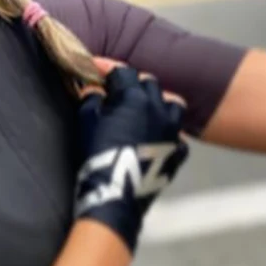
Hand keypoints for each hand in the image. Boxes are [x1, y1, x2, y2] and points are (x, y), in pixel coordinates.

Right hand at [74, 61, 188, 252]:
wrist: (116, 195)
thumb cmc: (98, 156)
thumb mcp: (86, 121)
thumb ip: (90, 98)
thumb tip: (94, 90)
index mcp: (134, 97)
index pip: (122, 72)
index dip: (108, 70)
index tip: (96, 71)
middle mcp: (158, 108)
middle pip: (149, 83)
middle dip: (133, 85)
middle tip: (118, 95)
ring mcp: (173, 130)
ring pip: (172, 104)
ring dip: (158, 103)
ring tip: (144, 112)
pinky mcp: (179, 151)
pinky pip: (177, 134)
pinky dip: (167, 133)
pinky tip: (155, 139)